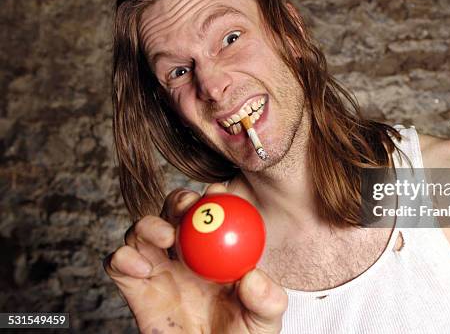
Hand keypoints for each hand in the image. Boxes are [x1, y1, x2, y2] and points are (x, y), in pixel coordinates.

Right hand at [103, 183, 286, 332]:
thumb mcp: (264, 321)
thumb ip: (266, 301)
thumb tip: (252, 277)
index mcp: (216, 250)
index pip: (213, 212)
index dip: (215, 197)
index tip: (220, 193)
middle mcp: (184, 253)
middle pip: (173, 212)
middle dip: (179, 200)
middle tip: (189, 207)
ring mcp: (157, 268)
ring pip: (141, 230)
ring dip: (149, 224)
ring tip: (166, 236)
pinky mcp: (134, 288)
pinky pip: (117, 264)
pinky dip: (123, 257)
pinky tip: (143, 268)